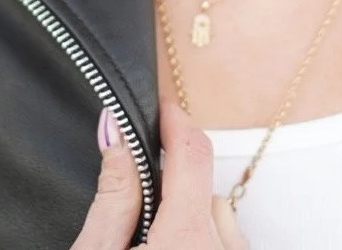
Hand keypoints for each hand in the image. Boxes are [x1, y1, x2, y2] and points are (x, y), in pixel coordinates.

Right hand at [72, 100, 248, 248]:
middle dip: (172, 184)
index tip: (159, 105)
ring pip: (219, 216)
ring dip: (191, 216)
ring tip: (152, 244)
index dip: (175, 121)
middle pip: (204, 188)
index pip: (192, 153)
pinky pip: (228, 242)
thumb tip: (118, 134)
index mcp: (185, 240)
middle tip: (136, 209)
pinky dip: (205, 240)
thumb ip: (114, 197)